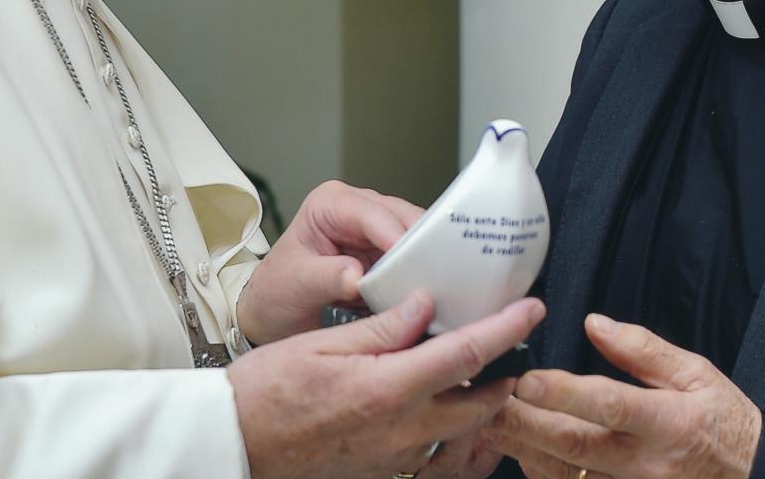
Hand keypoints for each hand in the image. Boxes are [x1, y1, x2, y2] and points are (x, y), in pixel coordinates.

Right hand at [228, 291, 544, 478]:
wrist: (233, 447)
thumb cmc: (264, 392)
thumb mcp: (322, 343)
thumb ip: (383, 326)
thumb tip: (426, 302)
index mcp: (388, 389)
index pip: (467, 354)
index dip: (506, 329)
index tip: (531, 308)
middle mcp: (401, 431)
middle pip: (479, 403)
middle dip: (505, 374)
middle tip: (511, 342)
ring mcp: (395, 458)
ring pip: (459, 431)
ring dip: (477, 401)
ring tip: (478, 369)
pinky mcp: (384, 471)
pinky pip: (431, 449)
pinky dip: (445, 424)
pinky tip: (431, 399)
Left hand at [237, 180, 422, 344]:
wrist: (272, 311)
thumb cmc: (275, 290)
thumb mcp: (295, 284)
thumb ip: (326, 278)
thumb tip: (358, 276)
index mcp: (329, 204)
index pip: (372, 213)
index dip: (395, 235)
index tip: (413, 261)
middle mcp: (356, 210)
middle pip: (402, 219)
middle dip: (418, 246)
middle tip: (433, 277)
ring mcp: (373, 232)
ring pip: (414, 238)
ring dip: (423, 263)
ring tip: (432, 288)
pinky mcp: (384, 254)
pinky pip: (412, 260)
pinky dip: (418, 276)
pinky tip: (423, 293)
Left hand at [485, 314, 761, 478]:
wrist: (752, 477)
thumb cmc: (722, 423)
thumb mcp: (697, 374)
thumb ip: (643, 349)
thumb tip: (595, 324)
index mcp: (667, 422)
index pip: (608, 406)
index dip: (564, 394)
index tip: (527, 379)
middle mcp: (645, 464)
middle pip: (573, 445)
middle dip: (524, 424)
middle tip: (485, 403)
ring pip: (565, 474)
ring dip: (522, 451)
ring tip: (486, 425)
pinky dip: (544, 473)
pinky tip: (520, 452)